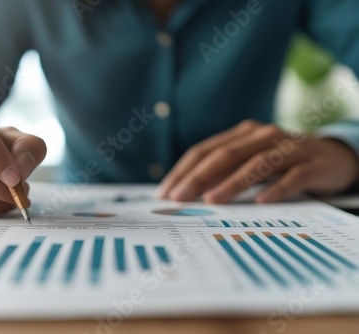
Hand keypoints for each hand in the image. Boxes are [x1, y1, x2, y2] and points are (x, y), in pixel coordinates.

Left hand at [157, 120, 358, 203]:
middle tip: (179, 198)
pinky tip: (261, 203)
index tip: (165, 192)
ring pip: (256, 163)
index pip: (205, 150)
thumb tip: (187, 192)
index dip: (183, 170)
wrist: (333, 156)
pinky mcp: (311, 164)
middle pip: (225, 155)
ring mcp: (289, 148)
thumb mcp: (250, 162)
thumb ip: (223, 171)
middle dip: (198, 177)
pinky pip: (292, 177)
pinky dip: (276, 189)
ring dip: (232, 183)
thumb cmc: (281, 162)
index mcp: (243, 134)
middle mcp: (263, 136)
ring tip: (212, 200)